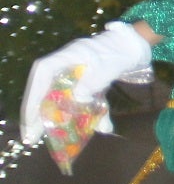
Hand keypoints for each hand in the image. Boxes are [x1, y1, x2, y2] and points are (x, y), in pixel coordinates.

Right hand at [18, 22, 152, 143]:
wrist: (133, 46)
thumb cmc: (121, 52)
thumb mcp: (109, 67)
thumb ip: (95, 81)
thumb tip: (78, 97)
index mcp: (68, 55)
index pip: (42, 72)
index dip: (33, 94)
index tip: (30, 115)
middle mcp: (63, 64)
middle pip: (42, 87)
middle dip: (34, 112)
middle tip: (30, 136)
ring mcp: (68, 73)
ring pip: (52, 95)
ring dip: (46, 116)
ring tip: (37, 137)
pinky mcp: (77, 82)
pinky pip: (67, 98)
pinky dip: (67, 113)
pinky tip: (65, 130)